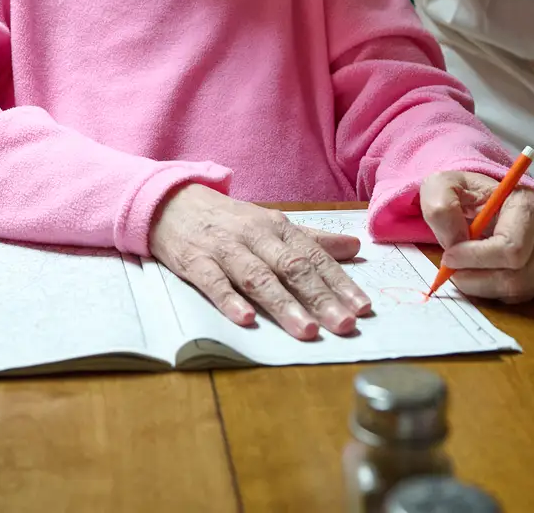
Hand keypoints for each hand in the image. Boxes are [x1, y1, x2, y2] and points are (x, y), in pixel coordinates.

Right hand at [149, 184, 372, 339]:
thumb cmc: (228, 220)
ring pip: (258, 277)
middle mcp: (255, 236)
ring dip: (284, 304)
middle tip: (345, 324)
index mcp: (278, 227)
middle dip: (321, 298)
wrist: (170, 202)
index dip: (340, 282)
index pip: (315, 257)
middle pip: (292, 268)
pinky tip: (245, 319)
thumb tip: (355, 248)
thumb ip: (312, 239)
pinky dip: (229, 299)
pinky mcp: (194, 260)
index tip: (363, 308)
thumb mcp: (271, 225)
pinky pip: (213, 281)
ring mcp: (224, 248)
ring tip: (307, 331)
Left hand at [419, 173, 533, 302]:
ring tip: (462, 270)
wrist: (484, 201)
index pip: (511, 248)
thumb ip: (441, 208)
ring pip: (516, 290)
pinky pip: (518, 297)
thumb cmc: (466, 194)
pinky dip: (492, 291)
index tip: (449, 255)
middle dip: (475, 277)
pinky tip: (479, 274)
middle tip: (451, 268)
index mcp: (528, 205)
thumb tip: (454, 242)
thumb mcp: (443, 187)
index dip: (476, 258)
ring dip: (481, 286)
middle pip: (516, 276)